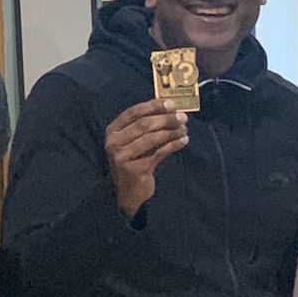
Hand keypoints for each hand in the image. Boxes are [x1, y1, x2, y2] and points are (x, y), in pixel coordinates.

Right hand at [105, 98, 188, 215]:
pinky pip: (159, 153)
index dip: (154, 106)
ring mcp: (122, 156)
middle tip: (183, 117)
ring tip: (184, 129)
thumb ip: (146, 126)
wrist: (127, 192)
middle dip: (166, 119)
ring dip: (172, 132)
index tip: (172, 104)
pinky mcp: (134, 169)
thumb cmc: (134, 161)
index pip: (133, 112)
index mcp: (112, 130)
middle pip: (144, 124)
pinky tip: (184, 141)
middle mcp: (114, 142)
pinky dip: (173, 145)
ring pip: (152, 138)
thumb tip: (171, 110)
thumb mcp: (134, 142)